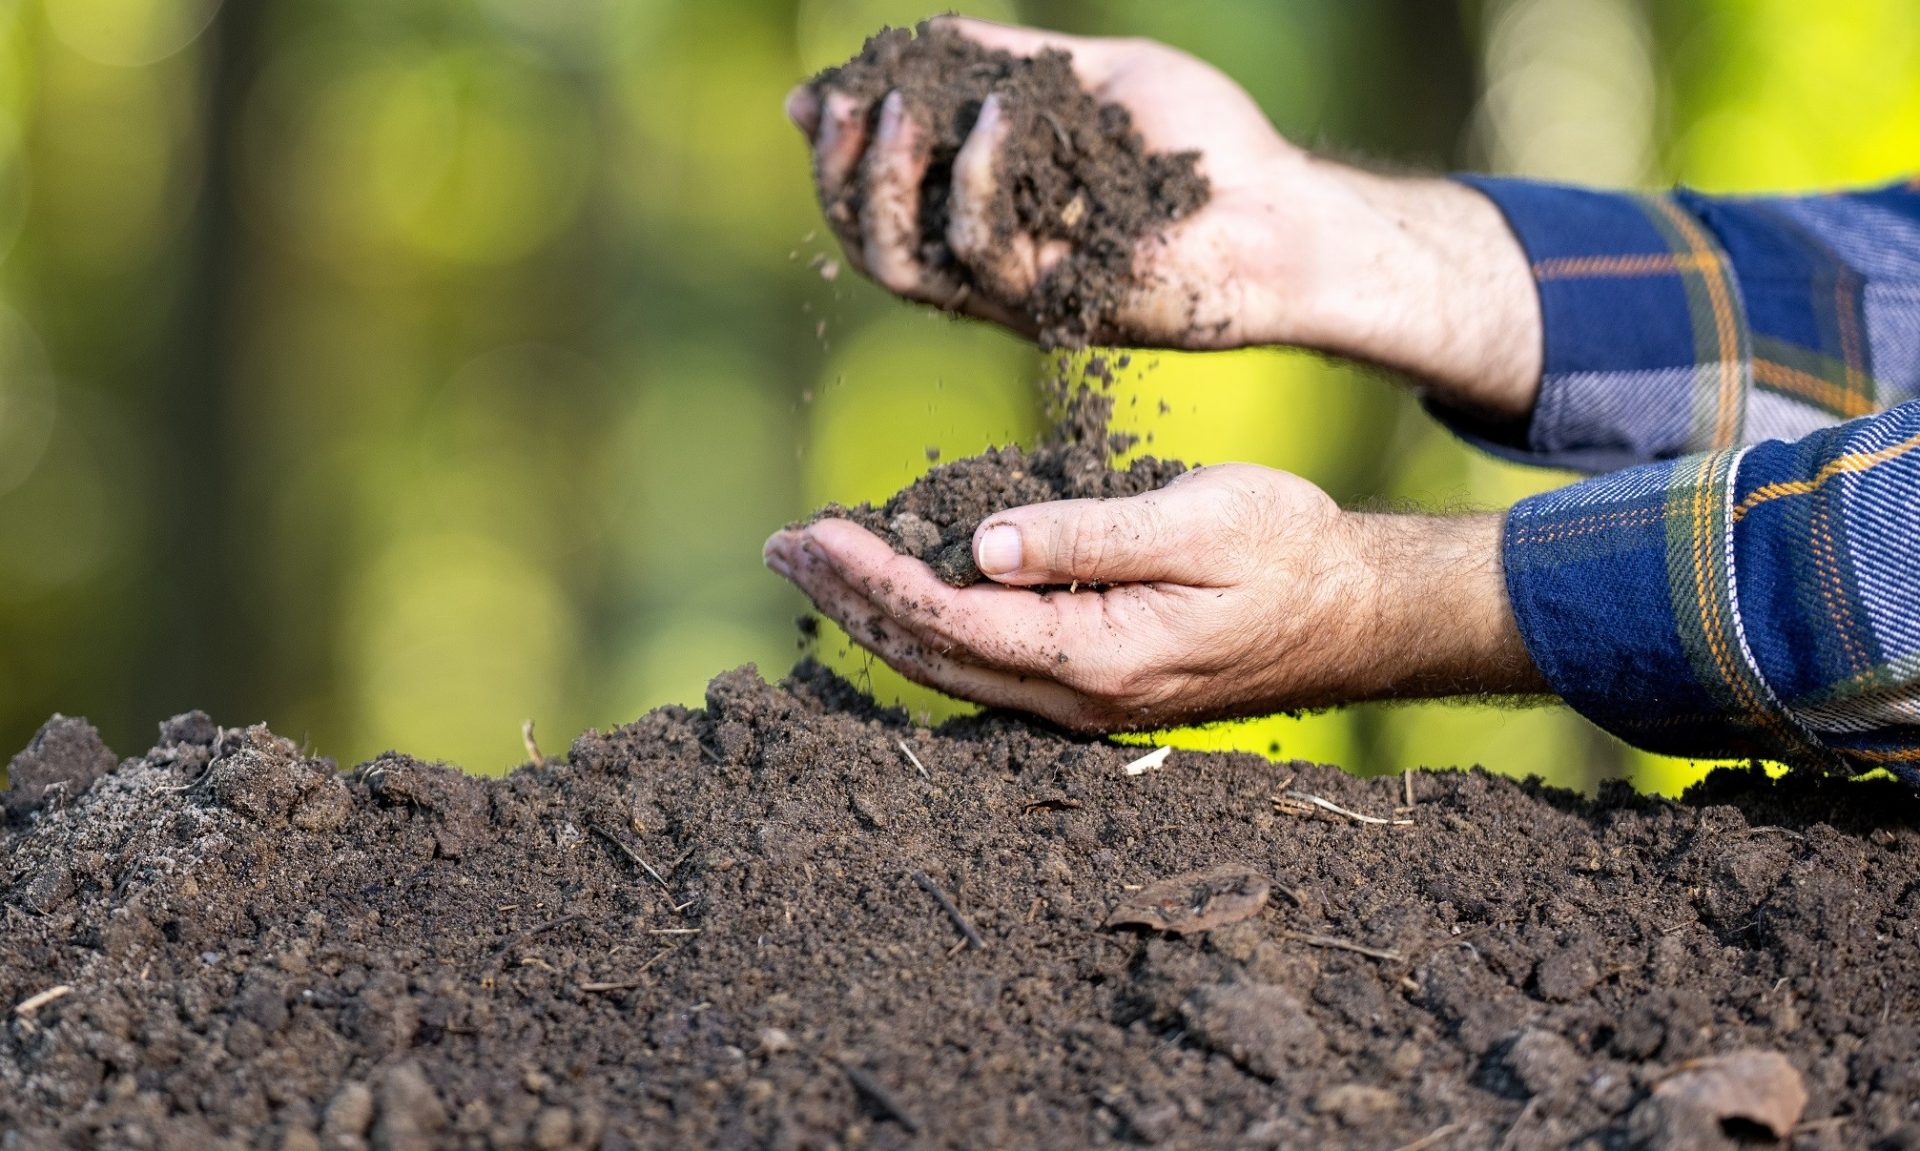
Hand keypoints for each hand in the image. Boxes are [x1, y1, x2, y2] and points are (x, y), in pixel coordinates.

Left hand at [762, 464, 1546, 731]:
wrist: (1357, 612)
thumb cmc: (1288, 552)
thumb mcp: (1197, 522)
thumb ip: (1086, 537)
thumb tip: (980, 546)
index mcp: (1100, 656)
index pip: (955, 621)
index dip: (875, 580)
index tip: (814, 535)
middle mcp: (1080, 695)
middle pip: (933, 656)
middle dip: (850, 602)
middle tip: (781, 549)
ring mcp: (1084, 699)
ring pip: (953, 667)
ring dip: (876, 618)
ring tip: (815, 569)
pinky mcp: (1094, 684)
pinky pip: (986, 666)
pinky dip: (926, 631)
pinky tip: (895, 601)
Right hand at [787, 18, 1542, 418]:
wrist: (1285, 208)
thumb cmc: (1202, 146)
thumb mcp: (1085, 77)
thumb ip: (1001, 63)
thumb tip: (901, 45)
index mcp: (983, 219)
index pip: (876, 202)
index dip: (835, 151)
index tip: (823, 92)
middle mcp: (987, 269)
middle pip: (867, 245)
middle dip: (839, 172)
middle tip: (846, 102)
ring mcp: (1017, 295)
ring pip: (903, 266)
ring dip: (882, 182)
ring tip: (898, 106)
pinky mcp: (1055, 307)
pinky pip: (985, 252)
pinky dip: (978, 177)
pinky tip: (999, 115)